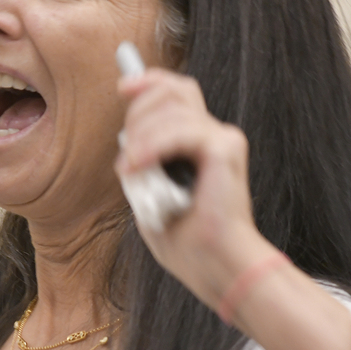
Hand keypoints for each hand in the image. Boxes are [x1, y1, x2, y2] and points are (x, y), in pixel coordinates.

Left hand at [115, 66, 350, 349]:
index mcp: (198, 144)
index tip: (125, 87)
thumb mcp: (150, 195)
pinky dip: (154, 145)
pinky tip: (139, 166)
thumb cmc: (186, 244)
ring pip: (171, 108)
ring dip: (141, 136)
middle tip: (129, 157)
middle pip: (172, 90)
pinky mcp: (225, 149)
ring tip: (132, 170)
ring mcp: (222, 140)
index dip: (149, 81)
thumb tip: (125, 138)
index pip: (176, 91)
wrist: (215, 268)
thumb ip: (142, 162)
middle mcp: (214, 135)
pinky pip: (181, 130)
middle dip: (138, 113)